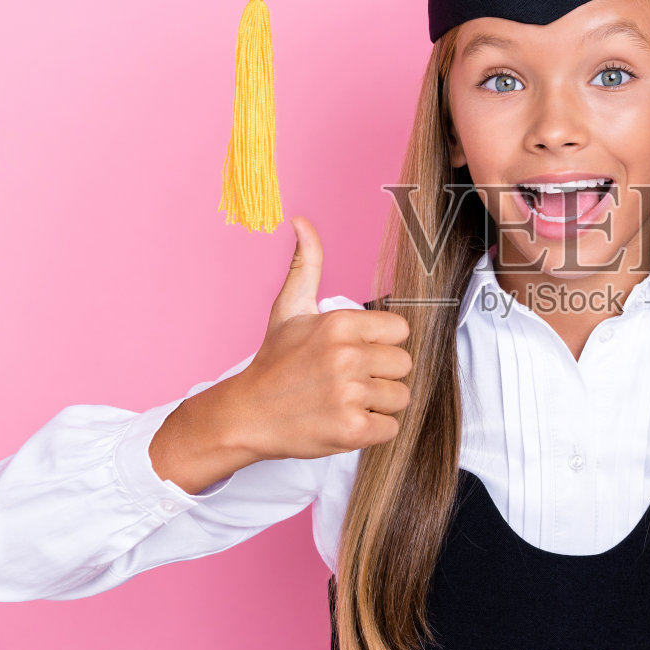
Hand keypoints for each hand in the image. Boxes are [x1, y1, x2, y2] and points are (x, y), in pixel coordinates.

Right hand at [218, 216, 413, 461]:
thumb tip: (302, 220)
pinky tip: (345, 420)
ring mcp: (349, 394)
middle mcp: (346, 356)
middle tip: (349, 379)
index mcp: (340, 323)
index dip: (381, 343)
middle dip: (382, 374)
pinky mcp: (351, 429)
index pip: (400, 330)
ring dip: (378, 403)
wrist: (246, 415)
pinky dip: (373, 429)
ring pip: (400, 397)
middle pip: (404, 364)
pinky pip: (391, 427)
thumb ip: (306, 264)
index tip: (356, 352)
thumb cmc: (274, 362)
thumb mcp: (289, 309)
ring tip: (345, 400)